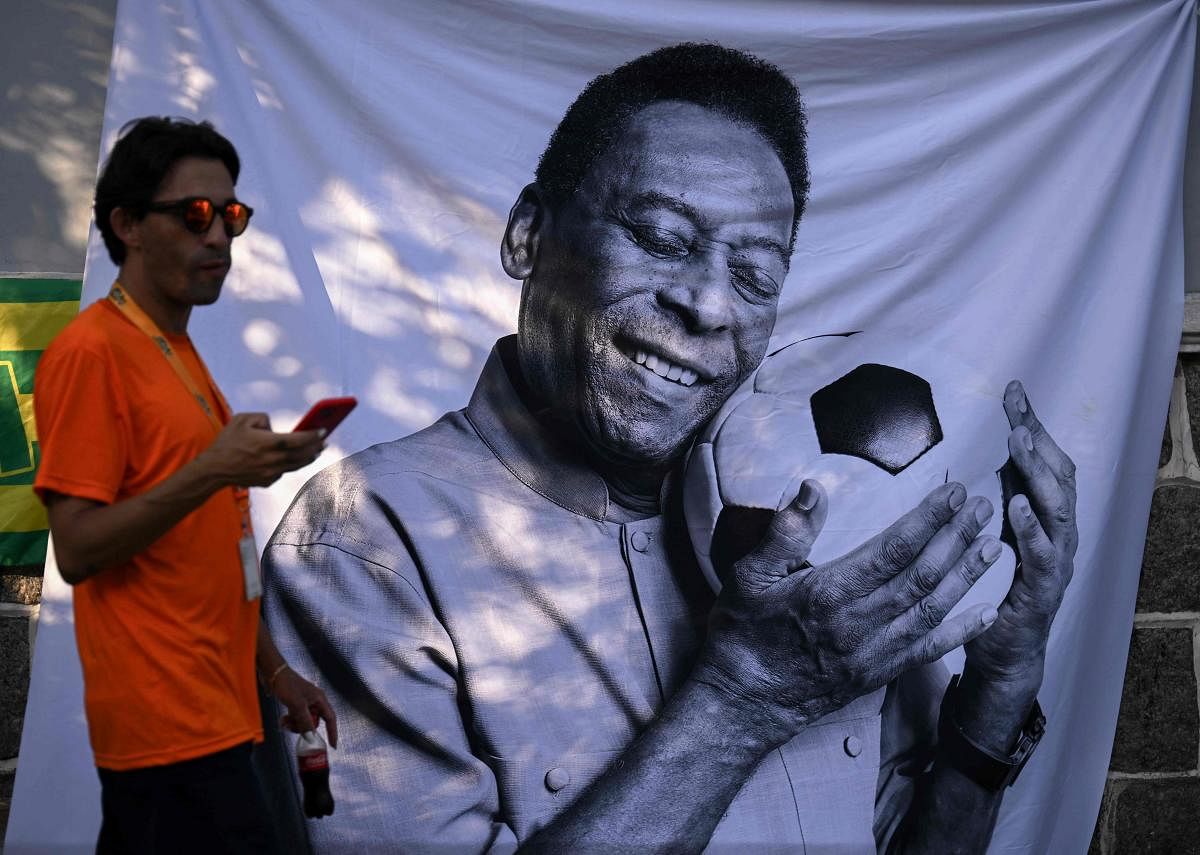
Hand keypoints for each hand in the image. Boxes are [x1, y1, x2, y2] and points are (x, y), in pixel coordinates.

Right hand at [198, 412, 324, 487]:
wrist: (214, 469)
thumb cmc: (227, 442)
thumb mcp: (242, 419)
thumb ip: (262, 418)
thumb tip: (273, 427)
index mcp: (270, 443)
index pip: (300, 439)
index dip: (314, 435)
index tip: (324, 431)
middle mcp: (274, 460)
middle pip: (303, 454)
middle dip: (316, 447)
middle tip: (324, 441)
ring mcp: (272, 473)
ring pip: (297, 465)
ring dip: (309, 458)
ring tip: (316, 451)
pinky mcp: (268, 481)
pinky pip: (283, 471)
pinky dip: (289, 465)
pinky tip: (293, 459)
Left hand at [272, 666, 338, 747]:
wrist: (273, 673)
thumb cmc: (287, 685)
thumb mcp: (297, 705)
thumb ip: (305, 722)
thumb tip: (311, 738)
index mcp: (320, 699)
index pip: (330, 719)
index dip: (332, 732)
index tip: (332, 745)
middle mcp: (314, 701)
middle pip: (314, 722)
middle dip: (304, 728)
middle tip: (293, 728)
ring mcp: (304, 702)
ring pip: (303, 721)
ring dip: (294, 724)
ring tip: (284, 722)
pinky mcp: (295, 703)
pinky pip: (296, 717)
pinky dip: (289, 720)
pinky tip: (282, 719)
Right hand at [693, 481, 1003, 745]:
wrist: (743, 702)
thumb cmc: (742, 634)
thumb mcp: (747, 577)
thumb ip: (783, 535)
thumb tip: (812, 489)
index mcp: (828, 594)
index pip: (891, 551)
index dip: (927, 521)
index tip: (952, 494)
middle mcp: (858, 624)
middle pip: (921, 577)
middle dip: (956, 540)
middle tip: (982, 509)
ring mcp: (872, 653)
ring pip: (931, 610)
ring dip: (966, 577)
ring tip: (992, 546)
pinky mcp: (877, 674)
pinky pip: (928, 650)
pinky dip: (961, 631)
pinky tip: (986, 612)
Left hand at [963, 381, 1077, 693]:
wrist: (1004, 652)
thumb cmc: (1000, 588)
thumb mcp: (1000, 533)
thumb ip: (1007, 497)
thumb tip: (1003, 454)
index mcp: (1047, 517)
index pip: (1045, 461)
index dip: (1033, 425)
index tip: (1013, 390)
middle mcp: (1060, 534)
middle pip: (1057, 476)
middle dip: (1037, 438)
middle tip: (1016, 406)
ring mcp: (1056, 562)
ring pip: (1056, 509)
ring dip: (1038, 473)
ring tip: (1019, 441)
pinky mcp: (1042, 590)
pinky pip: (1042, 555)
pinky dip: (1031, 528)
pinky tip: (1016, 505)